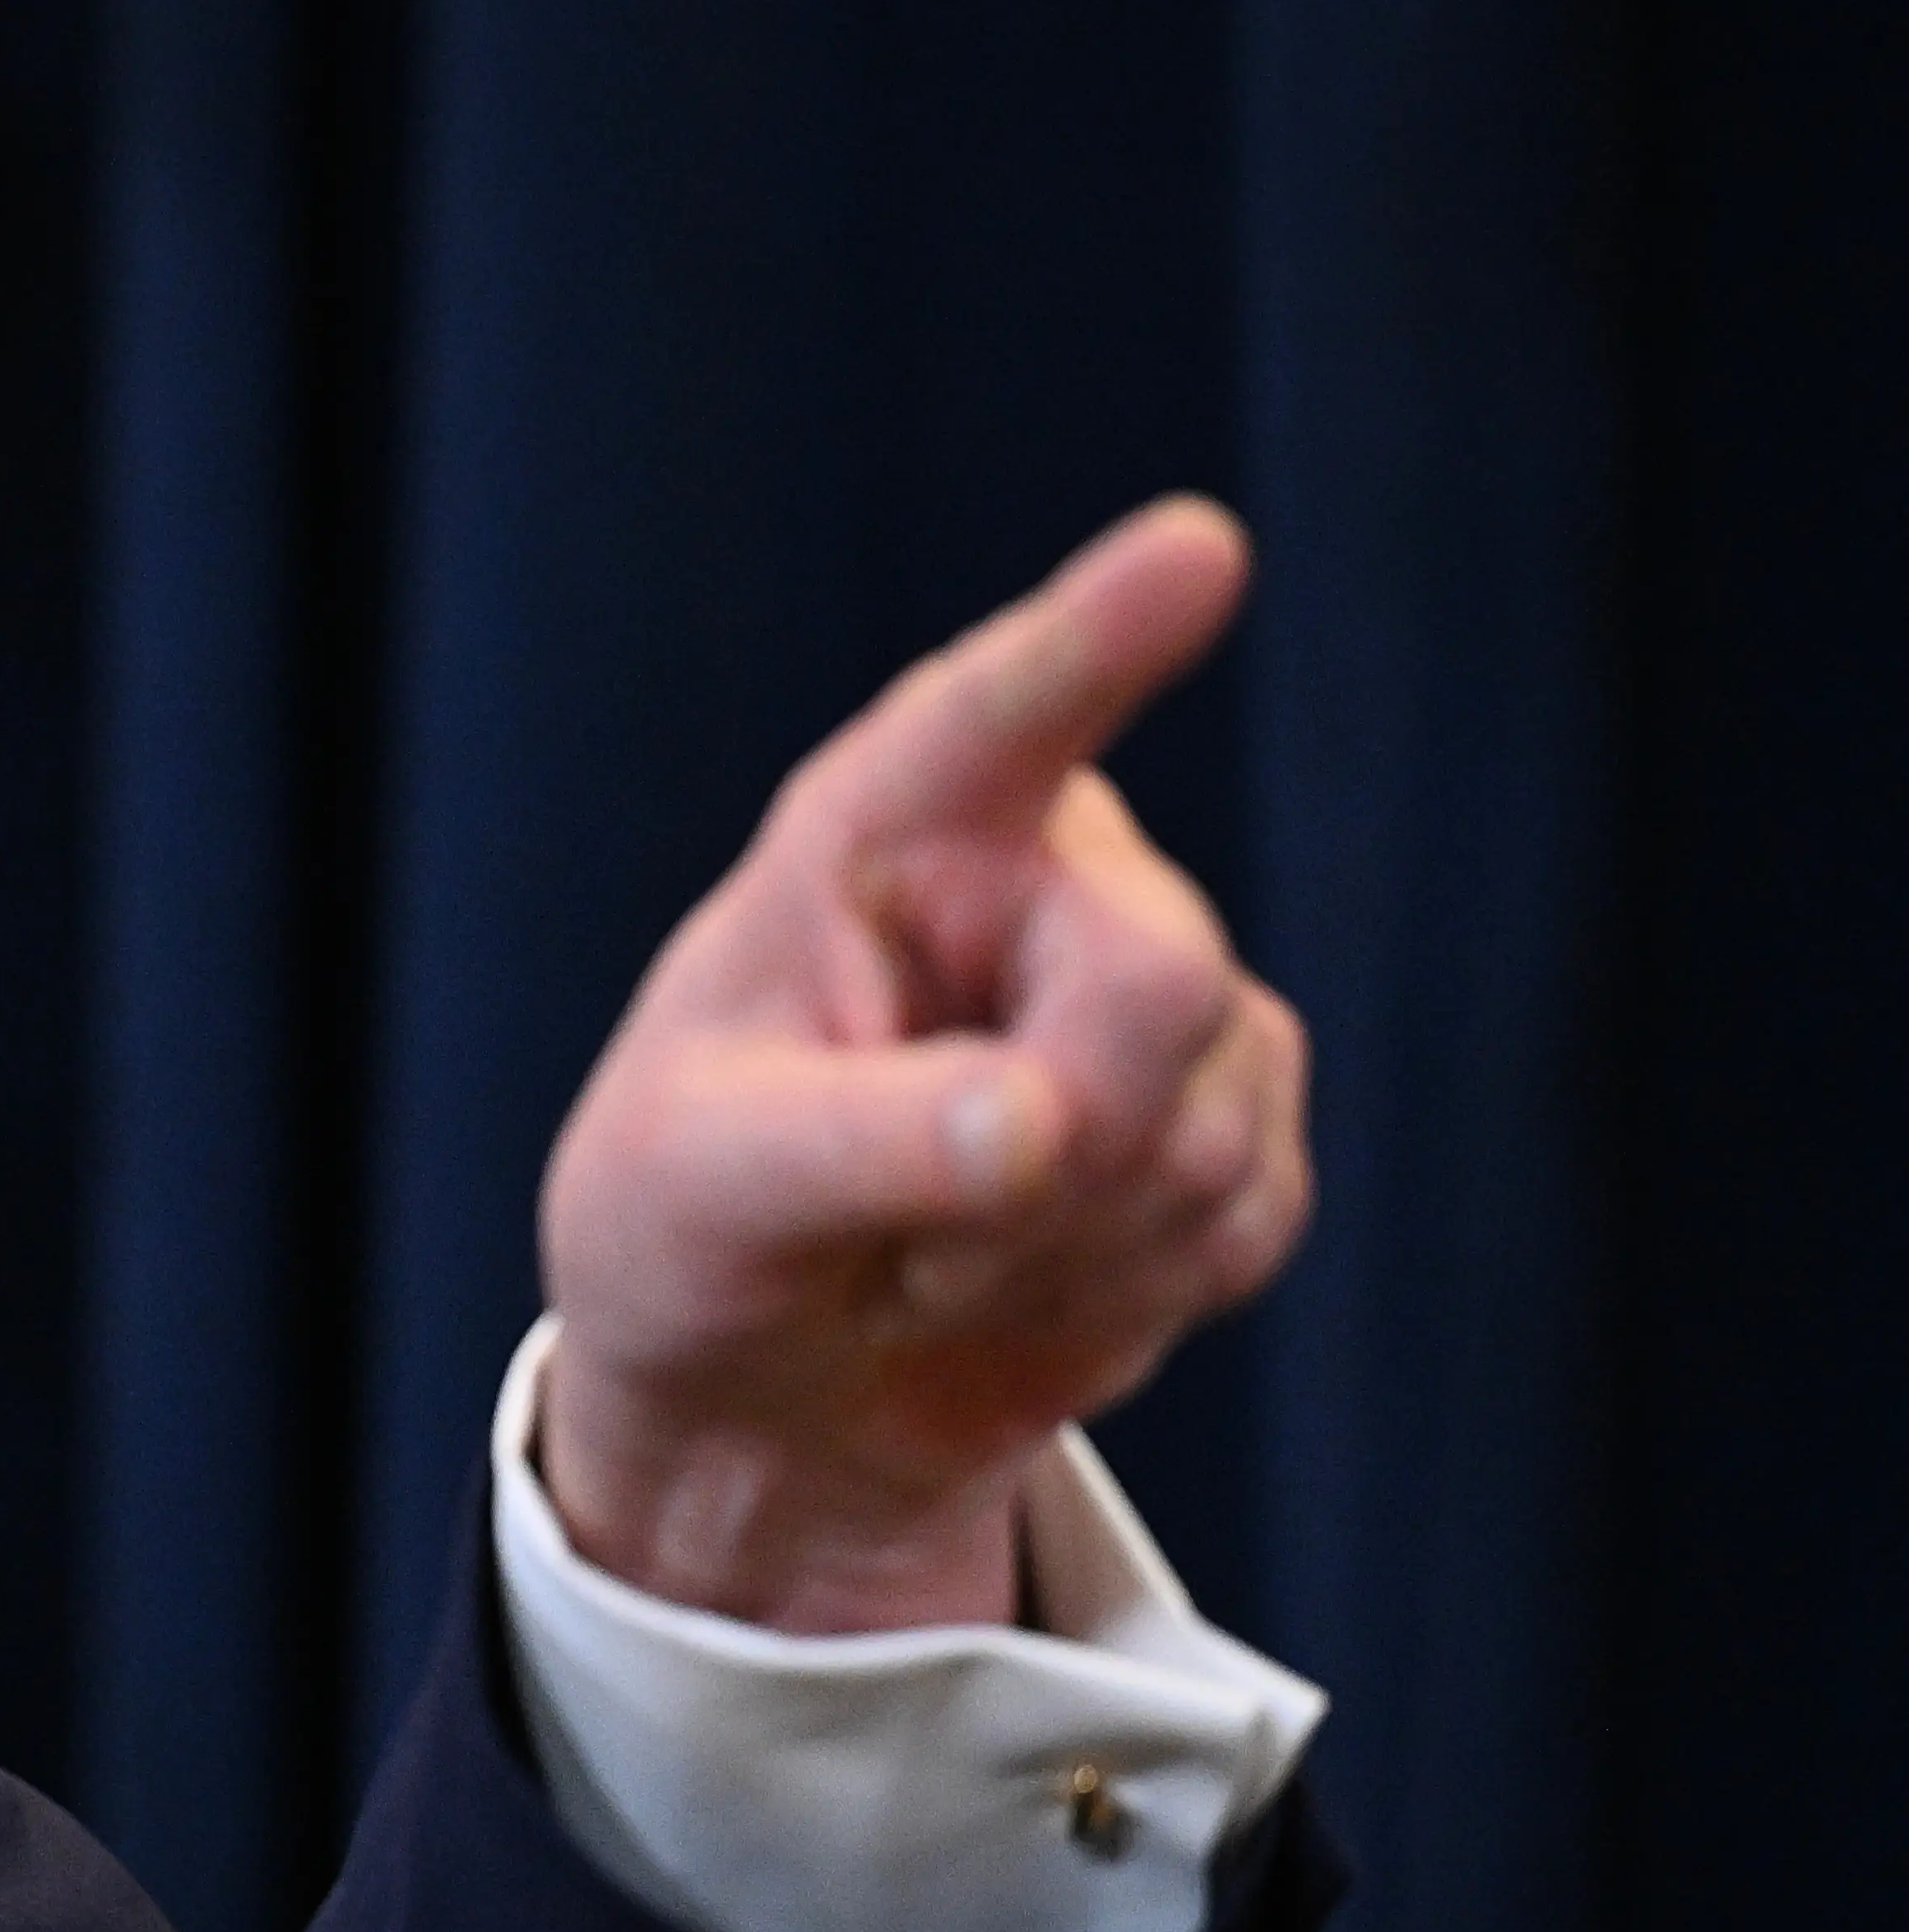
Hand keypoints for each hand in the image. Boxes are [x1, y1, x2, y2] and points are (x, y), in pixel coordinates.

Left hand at [534, 498, 1315, 1632]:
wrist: (763, 1384)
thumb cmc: (688, 1237)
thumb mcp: (698, 1190)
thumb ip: (856, 1144)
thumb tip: (1043, 1121)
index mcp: (880, 835)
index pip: (991, 722)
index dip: (1096, 634)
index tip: (1197, 547)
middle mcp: (1042, 875)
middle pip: (1162, 977)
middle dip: (1056, 1141)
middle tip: (901, 1238)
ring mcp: (1156, 991)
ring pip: (1210, 1126)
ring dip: (1059, 1246)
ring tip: (926, 1253)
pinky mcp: (1237, 1117)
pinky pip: (1243, 1222)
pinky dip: (1121, 1296)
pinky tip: (1019, 1283)